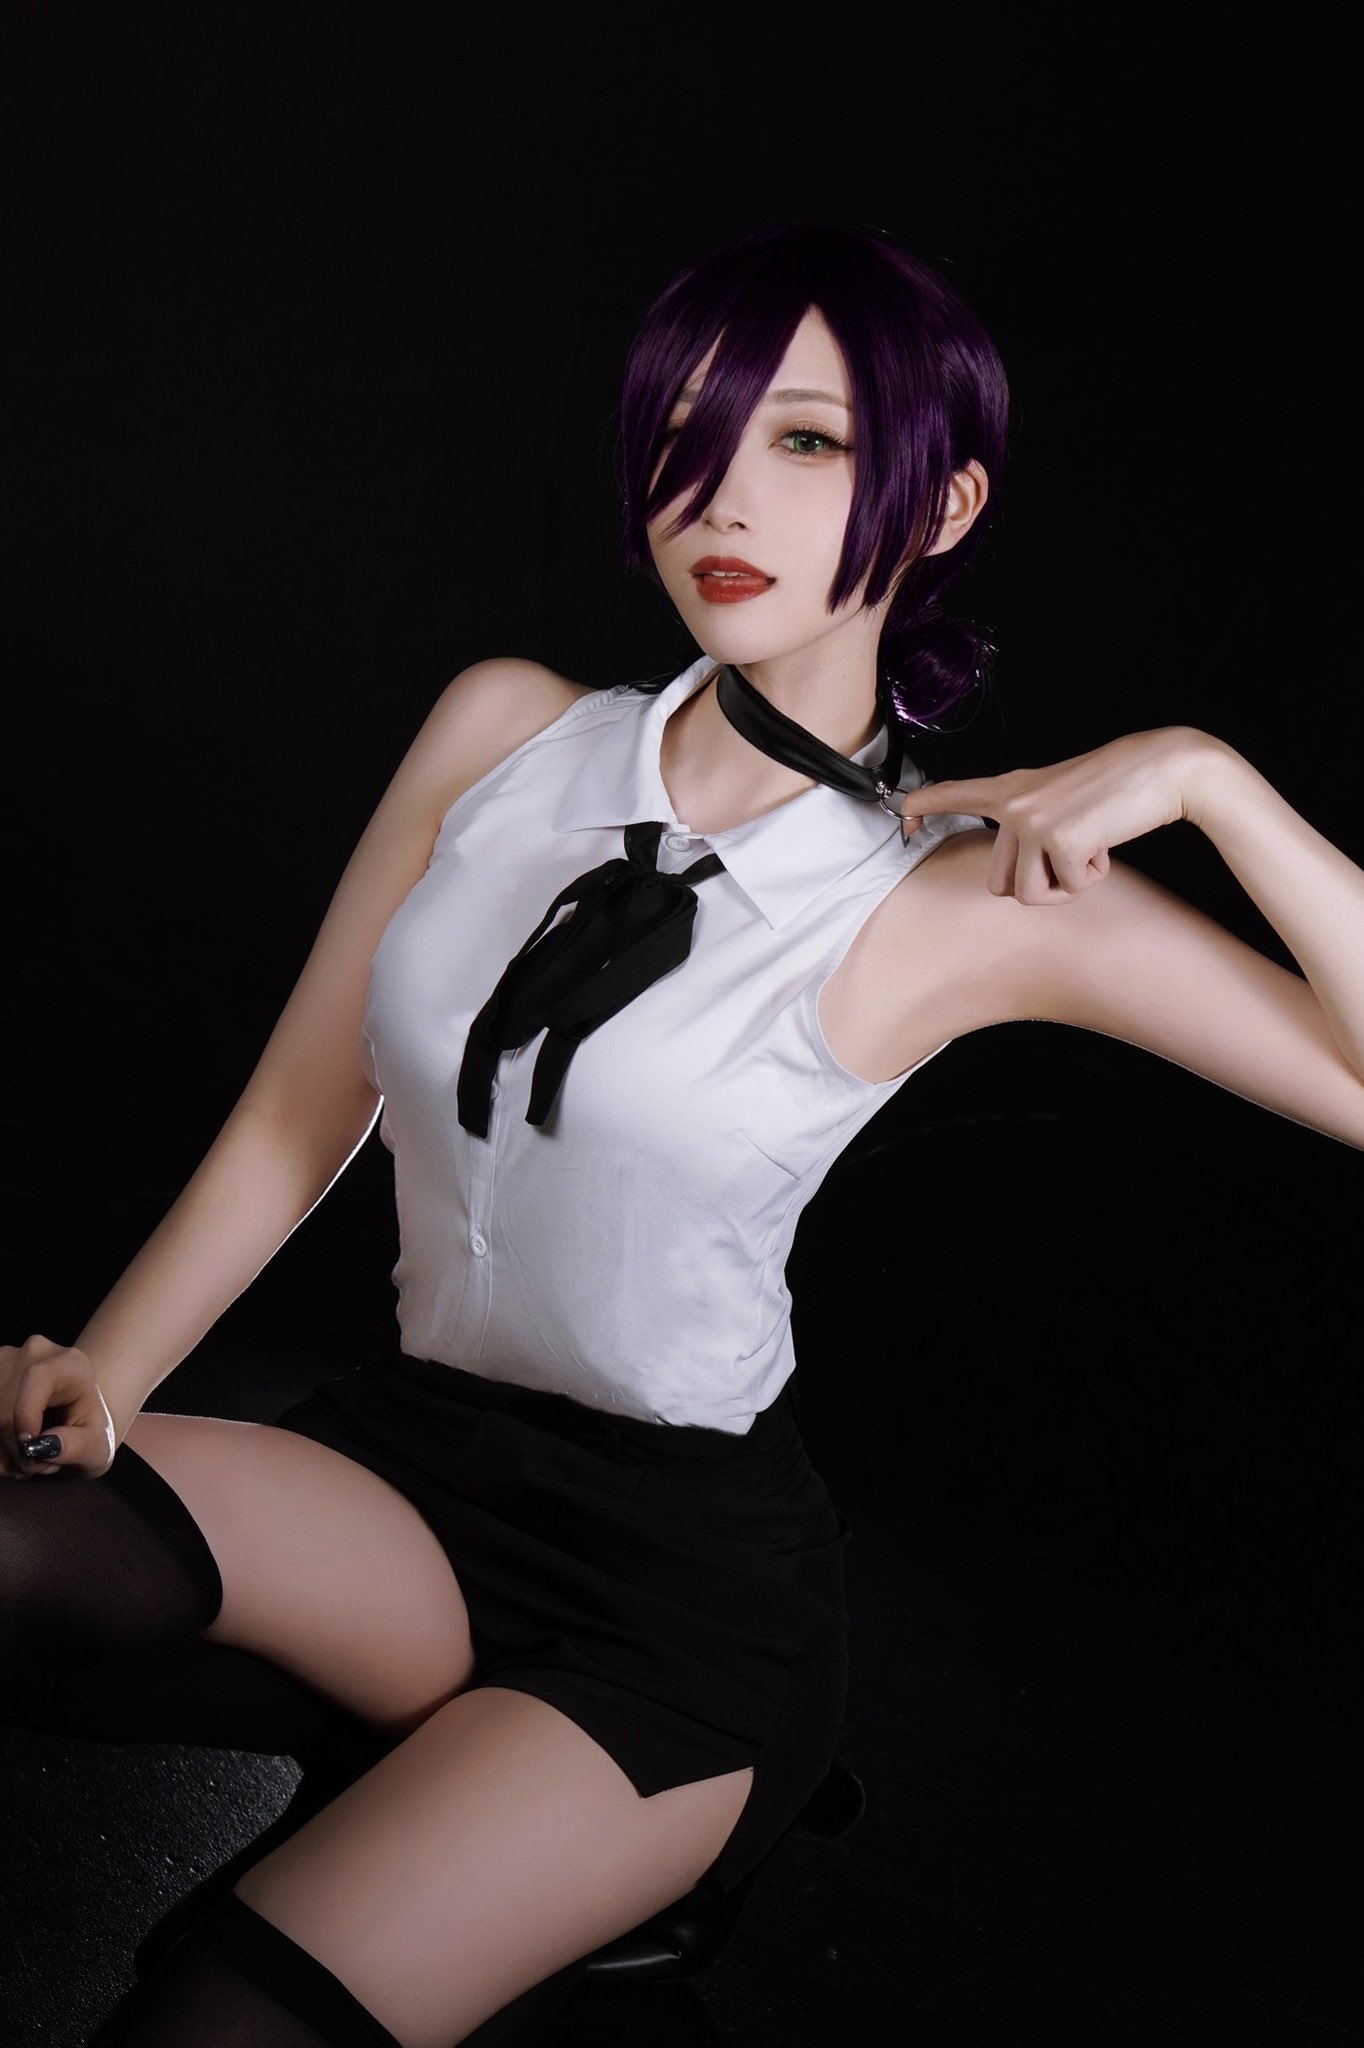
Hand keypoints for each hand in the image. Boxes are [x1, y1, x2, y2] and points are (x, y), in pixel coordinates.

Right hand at [0, 1335, 118, 1478]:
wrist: (72, 1416)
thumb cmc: (87, 1431)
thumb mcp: (97, 1448)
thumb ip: (78, 1447)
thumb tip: (44, 1446)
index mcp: (70, 1364)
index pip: (38, 1376)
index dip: (26, 1414)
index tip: (30, 1448)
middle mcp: (34, 1354)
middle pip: (6, 1411)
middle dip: (18, 1450)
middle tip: (40, 1464)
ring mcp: (4, 1362)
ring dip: (2, 1450)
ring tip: (28, 1454)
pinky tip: (10, 1447)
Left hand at [900, 727, 1207, 904]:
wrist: (1160, 770)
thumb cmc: (1117, 789)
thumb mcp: (1061, 801)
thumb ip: (1031, 825)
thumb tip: (1015, 874)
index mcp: (1013, 789)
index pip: (959, 794)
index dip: (928, 804)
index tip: (902, 810)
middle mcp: (1014, 803)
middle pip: (999, 883)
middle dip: (1037, 885)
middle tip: (1070, 858)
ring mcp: (1032, 822)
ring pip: (1027, 894)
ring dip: (1063, 886)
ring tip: (1087, 851)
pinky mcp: (1057, 840)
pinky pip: (1065, 889)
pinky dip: (1090, 878)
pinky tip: (1104, 846)